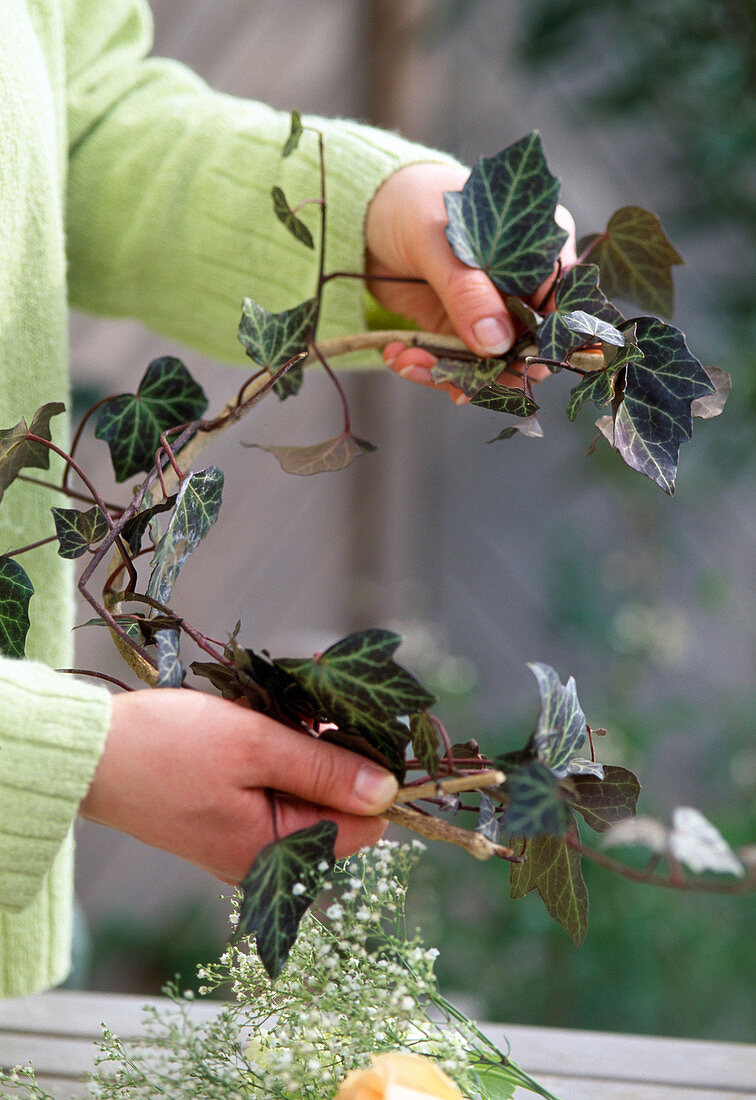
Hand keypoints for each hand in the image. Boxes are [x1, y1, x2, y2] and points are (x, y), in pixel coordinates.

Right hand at [79, 689, 397, 882]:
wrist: (91, 754)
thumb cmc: (169, 746)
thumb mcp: (255, 746)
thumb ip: (324, 769)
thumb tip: (389, 792)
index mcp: (274, 852)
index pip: (363, 827)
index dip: (373, 778)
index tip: (361, 731)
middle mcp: (263, 860)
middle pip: (336, 812)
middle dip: (335, 761)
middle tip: (312, 714)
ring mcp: (243, 843)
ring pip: (307, 798)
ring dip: (306, 755)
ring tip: (278, 719)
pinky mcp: (227, 823)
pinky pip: (277, 795)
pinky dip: (279, 761)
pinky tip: (262, 731)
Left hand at [365, 162, 575, 401]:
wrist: (365, 214)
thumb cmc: (411, 204)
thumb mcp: (438, 242)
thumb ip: (467, 291)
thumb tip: (497, 343)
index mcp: (538, 249)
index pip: (559, 306)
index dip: (540, 343)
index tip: (507, 365)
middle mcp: (522, 286)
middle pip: (528, 347)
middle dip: (489, 370)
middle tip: (450, 379)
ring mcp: (491, 312)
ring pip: (489, 365)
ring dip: (450, 374)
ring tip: (408, 360)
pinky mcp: (460, 330)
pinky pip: (457, 364)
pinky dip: (430, 368)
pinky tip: (401, 356)